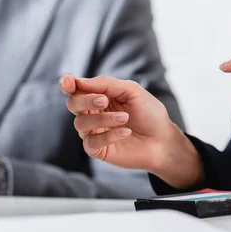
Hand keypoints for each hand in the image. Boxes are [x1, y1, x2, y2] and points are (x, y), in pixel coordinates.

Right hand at [60, 75, 203, 188]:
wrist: (163, 140)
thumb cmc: (149, 113)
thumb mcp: (131, 90)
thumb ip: (106, 84)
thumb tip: (80, 82)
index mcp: (98, 96)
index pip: (76, 89)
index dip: (68, 84)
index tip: (67, 82)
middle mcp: (92, 113)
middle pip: (73, 104)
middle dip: (86, 100)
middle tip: (104, 100)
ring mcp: (94, 132)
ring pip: (81, 123)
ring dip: (103, 119)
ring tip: (124, 118)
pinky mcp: (98, 150)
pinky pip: (91, 142)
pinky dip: (109, 135)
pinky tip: (126, 132)